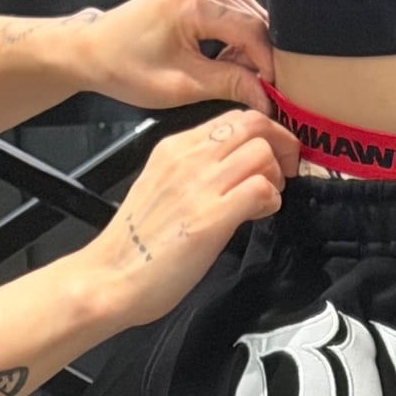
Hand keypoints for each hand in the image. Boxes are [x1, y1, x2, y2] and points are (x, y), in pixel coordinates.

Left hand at [80, 0, 275, 113]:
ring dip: (251, 49)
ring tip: (237, 77)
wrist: (98, 49)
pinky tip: (227, 58)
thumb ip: (230, 85)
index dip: (268, 66)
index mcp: (192, 2)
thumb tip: (267, 96)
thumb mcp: (183, 86)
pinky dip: (240, 38)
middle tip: (259, 92)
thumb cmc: (129, 67)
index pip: (251, 31)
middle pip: (255, 21)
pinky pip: (238, 10)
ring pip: (251, 16)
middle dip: (261, 59)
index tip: (275, 96)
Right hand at [84, 109, 300, 329]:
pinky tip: (260, 216)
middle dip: (281, 145)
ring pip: (261, 152)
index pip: (232, 118)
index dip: (264, 133)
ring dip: (275, 177)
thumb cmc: (137, 245)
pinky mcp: (211, 218)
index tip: (272, 156)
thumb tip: (230, 175)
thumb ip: (194, 174)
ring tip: (267, 200)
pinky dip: (272, 201)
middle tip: (284, 172)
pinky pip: (260, 189)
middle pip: (253, 124)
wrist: (111, 277)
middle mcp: (187, 158)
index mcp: (174, 148)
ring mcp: (199, 186)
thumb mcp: (162, 189)